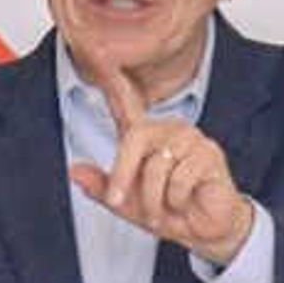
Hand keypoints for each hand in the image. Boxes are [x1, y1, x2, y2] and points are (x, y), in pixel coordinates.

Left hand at [72, 59, 255, 264]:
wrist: (205, 229)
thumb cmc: (169, 210)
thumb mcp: (127, 204)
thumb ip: (102, 188)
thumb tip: (74, 172)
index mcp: (146, 137)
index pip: (126, 104)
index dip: (112, 81)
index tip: (98, 53)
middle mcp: (168, 130)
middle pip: (134, 140)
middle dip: (122, 177)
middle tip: (121, 203)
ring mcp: (191, 139)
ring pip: (155, 167)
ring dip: (152, 199)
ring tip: (163, 207)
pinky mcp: (209, 154)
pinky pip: (178, 179)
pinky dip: (175, 200)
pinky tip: (185, 200)